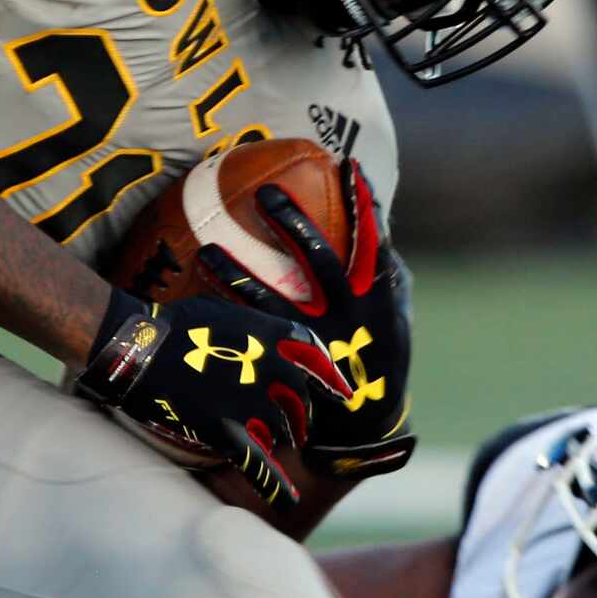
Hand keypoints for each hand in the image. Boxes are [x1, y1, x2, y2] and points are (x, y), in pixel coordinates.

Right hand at [74, 288, 351, 507]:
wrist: (138, 347)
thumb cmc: (175, 325)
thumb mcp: (228, 312)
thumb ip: (258, 331)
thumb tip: (273, 343)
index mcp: (275, 336)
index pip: (319, 361)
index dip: (332, 382)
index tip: (341, 396)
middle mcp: (275, 369)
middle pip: (303, 404)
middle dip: (298, 417)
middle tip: (286, 426)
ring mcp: (254, 402)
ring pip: (285, 434)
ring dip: (278, 439)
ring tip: (262, 440)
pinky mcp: (230, 432)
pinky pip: (261, 466)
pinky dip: (276, 486)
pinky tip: (287, 502)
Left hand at [197, 162, 416, 478]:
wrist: (366, 430)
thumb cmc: (381, 362)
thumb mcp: (397, 319)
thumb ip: (389, 276)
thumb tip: (381, 233)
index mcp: (378, 299)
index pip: (374, 242)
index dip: (363, 205)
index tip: (349, 168)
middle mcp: (348, 317)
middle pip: (321, 262)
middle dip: (296, 226)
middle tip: (268, 193)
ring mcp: (316, 342)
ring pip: (274, 298)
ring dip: (240, 271)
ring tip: (209, 247)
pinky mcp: (290, 365)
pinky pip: (252, 332)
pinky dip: (226, 307)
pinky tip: (199, 282)